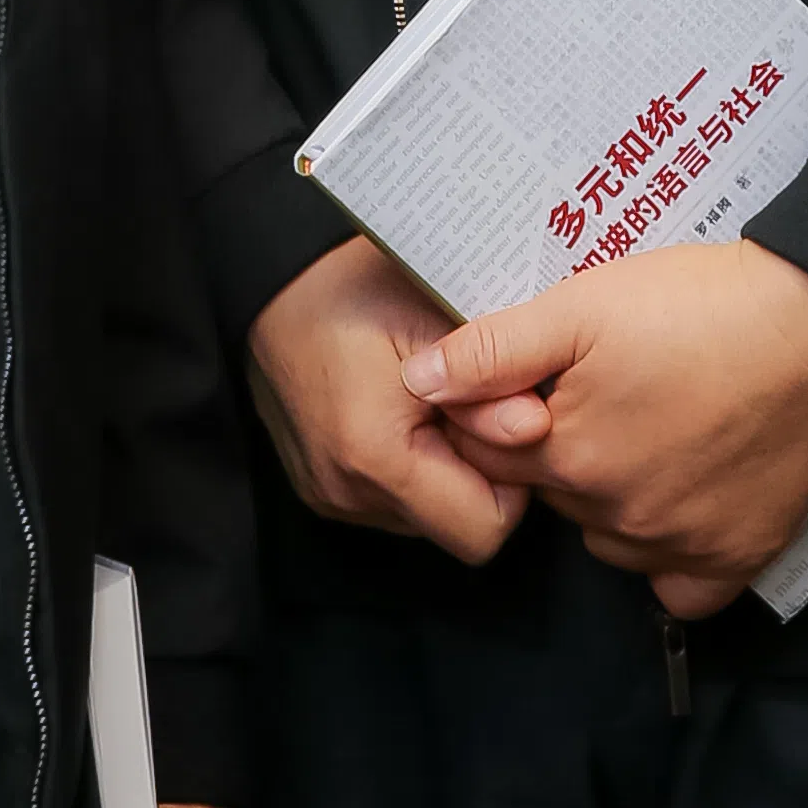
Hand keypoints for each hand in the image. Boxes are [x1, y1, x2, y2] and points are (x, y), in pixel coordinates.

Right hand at [247, 235, 538, 566]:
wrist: (272, 275)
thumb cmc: (354, 288)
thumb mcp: (436, 320)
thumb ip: (492, 383)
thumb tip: (535, 429)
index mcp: (375, 459)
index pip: (484, 531)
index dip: (511, 482)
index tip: (501, 422)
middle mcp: (345, 493)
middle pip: (454, 529)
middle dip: (478, 475)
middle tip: (468, 405)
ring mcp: (327, 495)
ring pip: (425, 518)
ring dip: (444, 472)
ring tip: (433, 404)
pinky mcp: (317, 486)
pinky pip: (389, 502)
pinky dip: (410, 468)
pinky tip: (402, 413)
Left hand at [402, 240, 807, 616]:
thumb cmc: (697, 304)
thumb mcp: (580, 305)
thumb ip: (492, 350)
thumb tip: (417, 384)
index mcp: (570, 456)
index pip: (494, 456)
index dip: (504, 413)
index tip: (540, 380)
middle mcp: (619, 516)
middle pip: (555, 495)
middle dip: (560, 450)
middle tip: (605, 391)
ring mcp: (683, 544)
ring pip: (610, 537)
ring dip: (610, 498)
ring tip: (648, 429)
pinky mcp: (741, 555)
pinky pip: (682, 589)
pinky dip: (671, 557)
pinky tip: (679, 503)